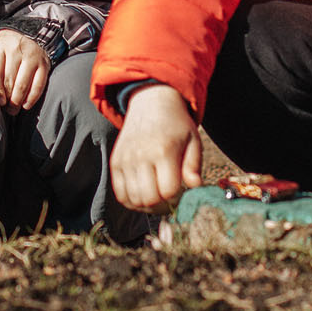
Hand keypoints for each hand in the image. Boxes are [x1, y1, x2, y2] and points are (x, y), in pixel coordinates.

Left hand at [0, 29, 50, 113]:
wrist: (29, 34)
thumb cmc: (7, 46)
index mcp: (1, 46)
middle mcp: (17, 49)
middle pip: (9, 80)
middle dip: (7, 98)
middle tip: (6, 109)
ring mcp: (32, 56)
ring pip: (23, 84)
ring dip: (17, 101)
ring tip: (14, 109)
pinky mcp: (44, 64)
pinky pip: (38, 85)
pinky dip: (32, 97)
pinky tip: (26, 105)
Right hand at [109, 84, 202, 211]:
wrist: (150, 104)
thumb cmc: (175, 125)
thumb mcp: (193, 140)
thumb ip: (194, 165)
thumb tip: (196, 187)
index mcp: (163, 150)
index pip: (169, 191)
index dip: (178, 198)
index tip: (183, 192)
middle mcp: (141, 156)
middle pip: (149, 199)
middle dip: (163, 206)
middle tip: (170, 200)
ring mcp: (125, 160)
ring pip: (133, 200)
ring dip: (147, 207)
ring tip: (158, 198)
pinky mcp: (115, 163)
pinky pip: (120, 194)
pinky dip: (131, 202)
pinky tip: (144, 196)